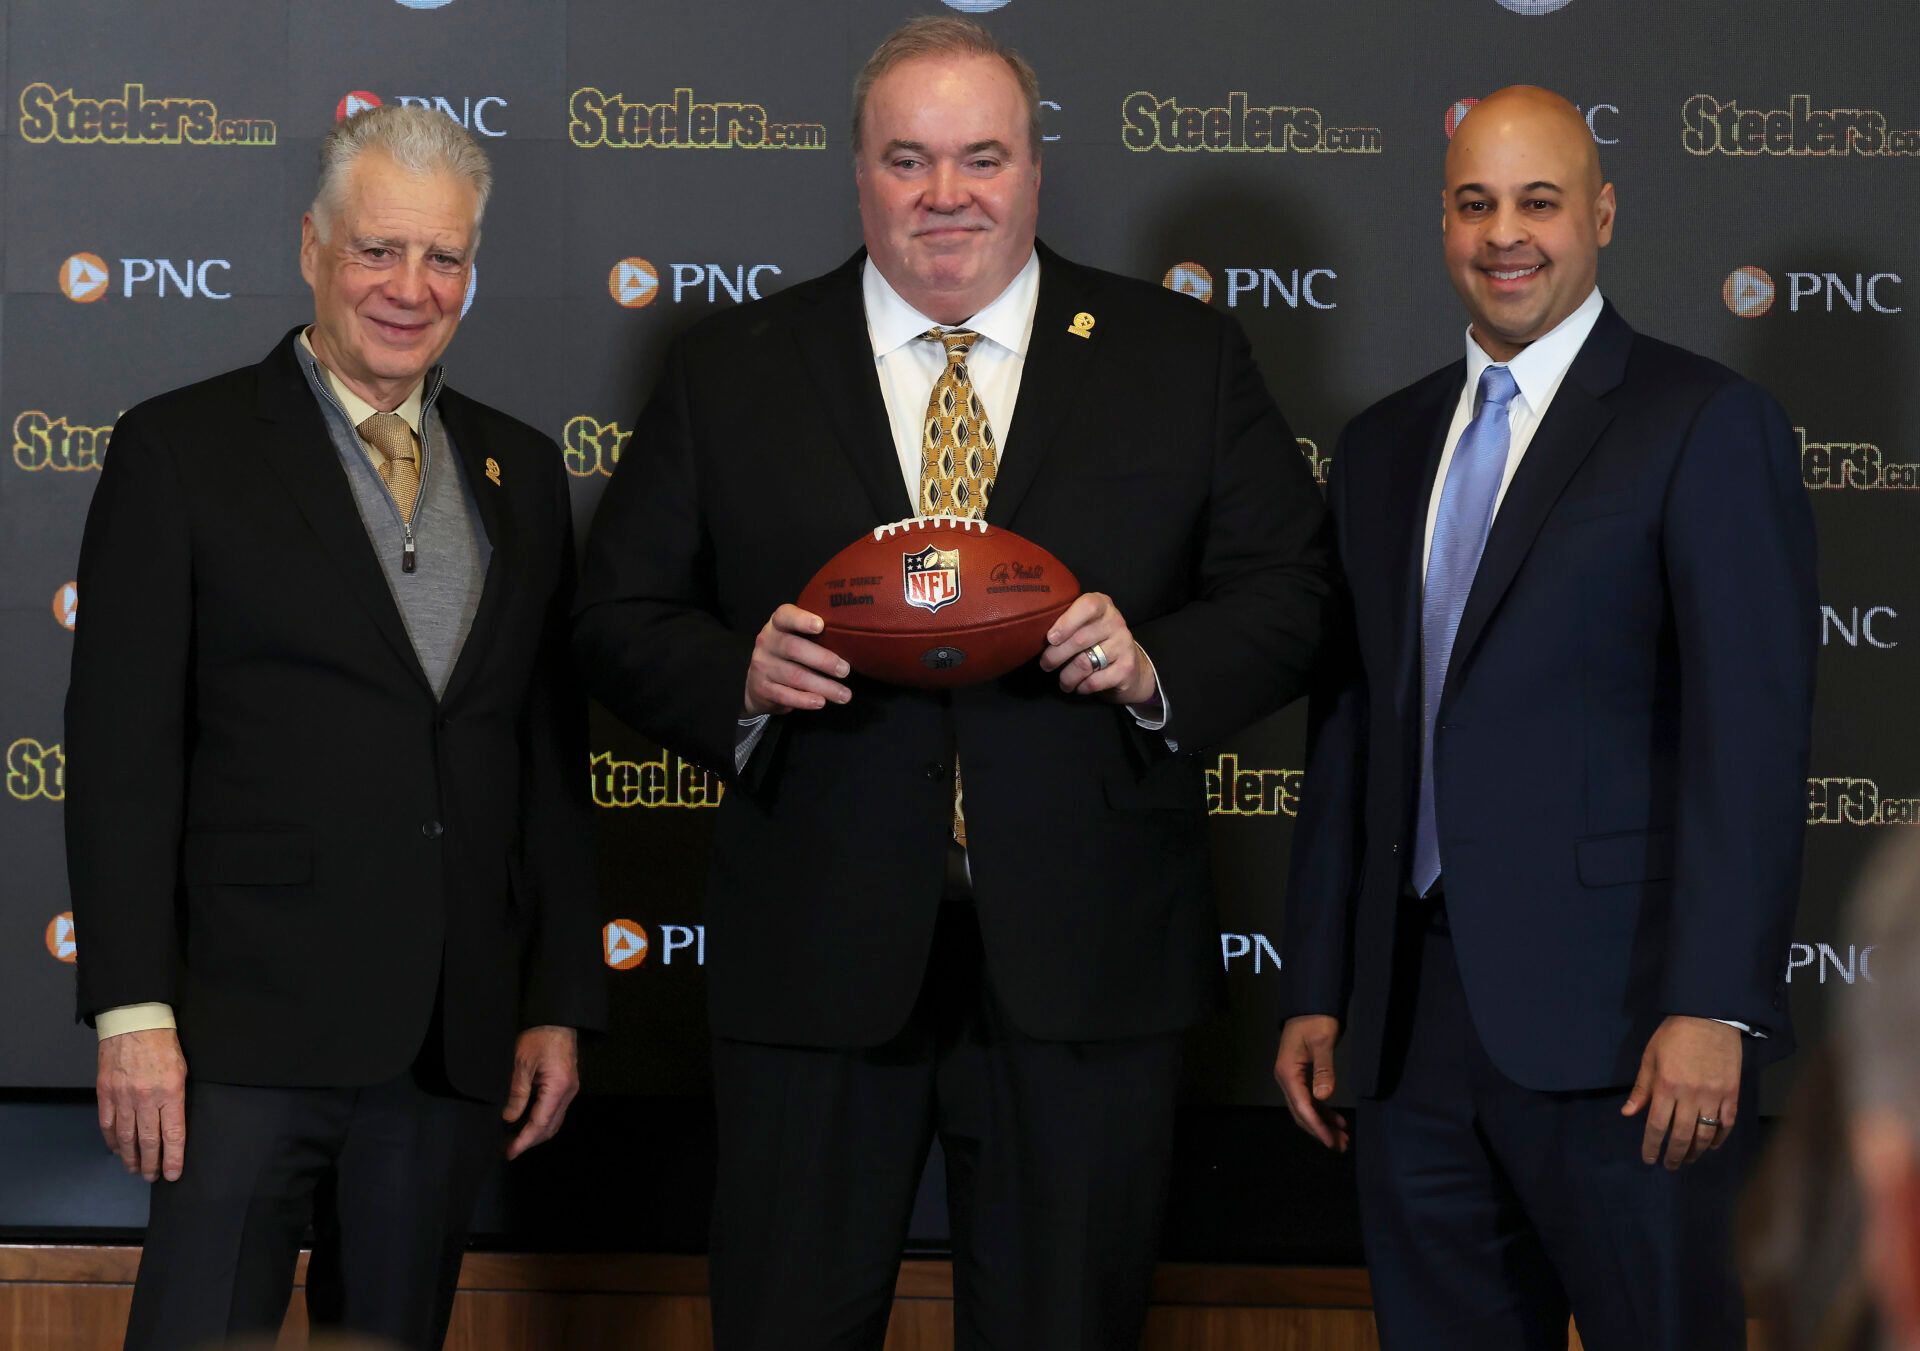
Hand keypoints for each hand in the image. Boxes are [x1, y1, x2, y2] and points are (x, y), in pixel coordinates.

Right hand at [96, 1028, 187, 1181]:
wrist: (134, 1023)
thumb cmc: (164, 1045)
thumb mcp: (182, 1070)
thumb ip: (177, 1099)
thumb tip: (174, 1126)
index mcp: (171, 1092)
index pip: (173, 1134)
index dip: (172, 1158)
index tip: (172, 1174)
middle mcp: (146, 1098)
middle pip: (148, 1141)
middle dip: (150, 1163)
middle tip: (151, 1177)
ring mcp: (123, 1097)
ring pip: (125, 1137)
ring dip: (130, 1157)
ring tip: (135, 1169)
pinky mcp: (105, 1093)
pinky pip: (107, 1124)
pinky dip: (112, 1141)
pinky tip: (117, 1150)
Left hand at [503, 1025, 579, 1159]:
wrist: (556, 1019)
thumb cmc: (539, 1036)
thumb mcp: (521, 1064)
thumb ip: (517, 1093)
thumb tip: (509, 1118)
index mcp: (558, 1087)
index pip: (540, 1123)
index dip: (524, 1140)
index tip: (510, 1152)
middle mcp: (568, 1092)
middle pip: (550, 1127)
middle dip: (530, 1141)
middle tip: (508, 1150)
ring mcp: (569, 1089)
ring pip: (554, 1121)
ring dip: (536, 1133)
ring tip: (515, 1140)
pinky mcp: (566, 1085)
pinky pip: (555, 1111)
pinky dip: (541, 1122)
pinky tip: (527, 1123)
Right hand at [742, 604, 850, 716]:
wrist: (757, 681)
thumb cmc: (788, 654)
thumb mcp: (795, 637)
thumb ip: (816, 633)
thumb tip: (854, 638)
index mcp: (778, 624)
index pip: (785, 616)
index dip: (802, 619)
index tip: (821, 625)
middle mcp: (767, 642)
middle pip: (794, 648)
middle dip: (823, 660)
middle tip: (845, 670)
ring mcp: (763, 666)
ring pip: (795, 676)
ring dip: (823, 686)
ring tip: (844, 694)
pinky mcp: (762, 688)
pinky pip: (785, 695)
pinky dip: (805, 700)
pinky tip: (821, 702)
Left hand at [1039, 593, 1156, 706]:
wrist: (1131, 666)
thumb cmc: (1097, 642)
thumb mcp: (1085, 624)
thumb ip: (1067, 621)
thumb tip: (1032, 632)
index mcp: (1102, 605)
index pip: (1087, 606)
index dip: (1066, 622)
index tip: (1050, 638)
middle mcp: (1116, 622)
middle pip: (1080, 639)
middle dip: (1055, 656)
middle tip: (1046, 665)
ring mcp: (1123, 645)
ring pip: (1084, 663)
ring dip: (1066, 676)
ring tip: (1062, 681)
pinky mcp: (1126, 668)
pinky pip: (1094, 681)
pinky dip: (1081, 687)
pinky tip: (1079, 686)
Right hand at [1274, 1015, 1348, 1151]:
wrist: (1311, 1005)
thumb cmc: (1316, 1021)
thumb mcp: (1323, 1042)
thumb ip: (1324, 1069)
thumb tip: (1324, 1097)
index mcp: (1288, 1072)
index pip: (1302, 1106)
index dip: (1317, 1126)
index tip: (1331, 1142)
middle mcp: (1286, 1079)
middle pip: (1301, 1112)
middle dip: (1320, 1131)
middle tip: (1341, 1146)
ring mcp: (1293, 1078)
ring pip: (1306, 1109)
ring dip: (1323, 1124)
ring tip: (1343, 1139)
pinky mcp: (1301, 1076)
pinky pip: (1310, 1100)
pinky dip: (1323, 1112)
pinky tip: (1338, 1121)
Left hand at [1622, 1015, 1741, 1168]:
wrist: (1710, 1017)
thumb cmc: (1674, 1035)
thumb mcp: (1650, 1057)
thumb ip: (1642, 1088)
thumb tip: (1628, 1113)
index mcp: (1666, 1086)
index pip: (1657, 1126)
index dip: (1652, 1146)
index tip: (1649, 1159)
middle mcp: (1690, 1096)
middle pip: (1682, 1136)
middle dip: (1674, 1155)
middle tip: (1670, 1165)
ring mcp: (1714, 1096)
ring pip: (1706, 1134)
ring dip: (1696, 1152)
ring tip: (1688, 1159)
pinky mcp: (1732, 1093)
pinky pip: (1727, 1123)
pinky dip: (1719, 1138)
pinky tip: (1712, 1146)